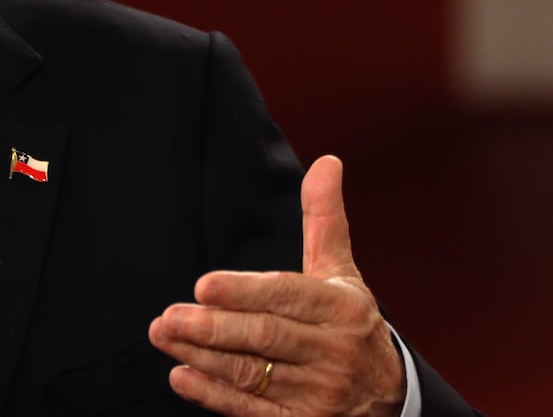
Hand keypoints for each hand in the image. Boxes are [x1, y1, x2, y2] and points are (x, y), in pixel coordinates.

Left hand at [148, 155, 405, 415]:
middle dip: (213, 327)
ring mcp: (318, 393)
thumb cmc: (349, 322)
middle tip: (169, 316)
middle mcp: (332, 351)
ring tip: (165, 337)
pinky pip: (252, 411)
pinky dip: (215, 396)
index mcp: (341, 307)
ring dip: (203, 357)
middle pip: (265, 337)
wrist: (386, 395)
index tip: (204, 286)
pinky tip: (183, 376)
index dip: (245, 292)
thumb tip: (327, 162)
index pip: (288, 296)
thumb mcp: (343, 271)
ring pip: (252, 374)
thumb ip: (325, 219)